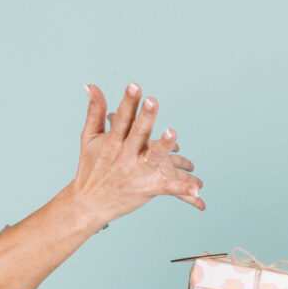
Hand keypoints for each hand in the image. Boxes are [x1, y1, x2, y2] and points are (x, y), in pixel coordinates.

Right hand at [66, 83, 204, 227]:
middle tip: (153, 101)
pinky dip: (182, 189)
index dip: (128, 102)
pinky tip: (198, 190)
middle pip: (138, 134)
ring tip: (173, 134)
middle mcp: (124, 156)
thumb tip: (91, 85)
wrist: (89, 204)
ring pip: (153, 158)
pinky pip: (167, 188)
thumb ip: (95, 111)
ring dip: (163, 146)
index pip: (121, 119)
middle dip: (145, 118)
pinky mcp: (148, 188)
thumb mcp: (89, 138)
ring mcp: (137, 172)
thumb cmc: (91, 167)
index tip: (134, 86)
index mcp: (112, 142)